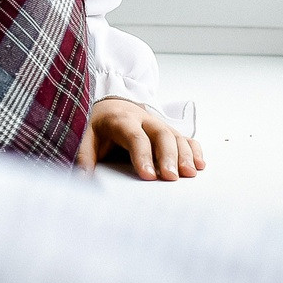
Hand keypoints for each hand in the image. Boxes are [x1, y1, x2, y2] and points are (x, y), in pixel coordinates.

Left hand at [75, 97, 204, 180]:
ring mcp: (158, 123)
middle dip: (168, 156)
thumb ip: (84, 156)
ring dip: (185, 154)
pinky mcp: (167, 130)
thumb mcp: (85, 135)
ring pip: (176, 135)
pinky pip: (185, 137)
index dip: (143, 156)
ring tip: (190, 173)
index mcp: (122, 120)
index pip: (135, 137)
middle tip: (172, 177)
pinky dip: (194, 149)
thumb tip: (82, 178)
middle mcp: (144, 119)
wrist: (110, 104)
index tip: (148, 176)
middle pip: (161, 134)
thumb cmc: (99, 124)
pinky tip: (200, 164)